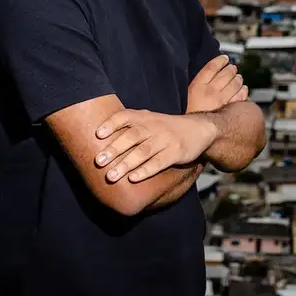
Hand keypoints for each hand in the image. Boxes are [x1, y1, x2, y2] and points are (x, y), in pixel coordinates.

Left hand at [94, 109, 216, 183]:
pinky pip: (158, 163)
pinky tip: (133, 179)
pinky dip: (145, 171)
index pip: (125, 116)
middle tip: (98, 161)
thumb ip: (129, 125)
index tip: (97, 134)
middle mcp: (154, 126)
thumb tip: (99, 136)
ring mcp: (165, 139)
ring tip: (111, 176)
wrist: (198, 129)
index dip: (111, 124)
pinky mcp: (176, 152)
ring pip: (143, 152)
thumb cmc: (165, 127)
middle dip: (114, 149)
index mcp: (145, 117)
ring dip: (126, 164)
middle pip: (132, 136)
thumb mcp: (149, 119)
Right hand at [187, 55, 247, 112]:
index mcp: (197, 86)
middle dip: (231, 68)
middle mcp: (211, 91)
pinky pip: (241, 95)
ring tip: (238, 77)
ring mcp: (222, 100)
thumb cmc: (187, 117)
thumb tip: (210, 74)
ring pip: (235, 82)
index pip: (212, 66)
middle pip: (226, 73)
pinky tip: (243, 88)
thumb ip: (197, 85)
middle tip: (233, 67)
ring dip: (238, 78)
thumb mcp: (186, 97)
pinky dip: (243, 90)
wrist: (191, 135)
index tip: (224, 58)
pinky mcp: (230, 109)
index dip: (220, 60)